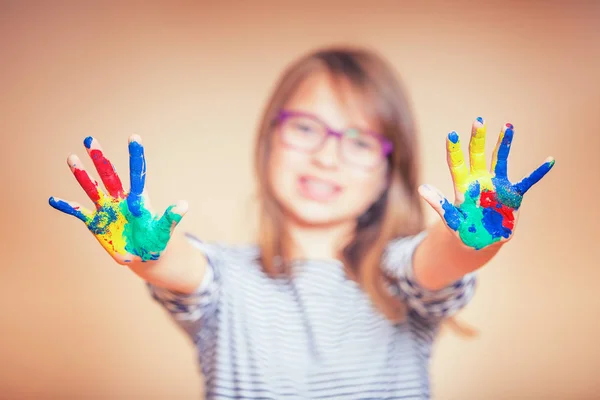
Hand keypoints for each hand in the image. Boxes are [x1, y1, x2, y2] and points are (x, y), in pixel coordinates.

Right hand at [49, 135, 187, 263]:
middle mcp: (120, 200)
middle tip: (91, 140)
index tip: (135, 137)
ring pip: (92, 188)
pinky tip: (53, 199)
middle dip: (100, 159)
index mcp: (138, 199)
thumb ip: (171, 218)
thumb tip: (184, 205)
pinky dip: (67, 206)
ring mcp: (107, 210)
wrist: (143, 256)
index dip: (135, 157)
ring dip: (82, 175)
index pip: (137, 174)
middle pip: (109, 176)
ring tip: (71, 158)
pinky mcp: (96, 223)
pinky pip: (79, 212)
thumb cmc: (156, 241)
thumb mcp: (164, 231)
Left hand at [419, 118, 554, 249]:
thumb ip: (439, 204)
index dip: (454, 150)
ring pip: (500, 160)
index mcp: (463, 186)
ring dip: (503, 144)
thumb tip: (421, 188)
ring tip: (508, 126)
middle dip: (478, 139)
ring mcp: (497, 186)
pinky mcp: (512, 195)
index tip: (451, 134)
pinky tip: (549, 161)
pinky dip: (538, 173)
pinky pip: (527, 182)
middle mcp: (479, 181)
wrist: (480, 241)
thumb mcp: (450, 219)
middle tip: (479, 121)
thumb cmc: (463, 229)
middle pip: (477, 156)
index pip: (456, 164)